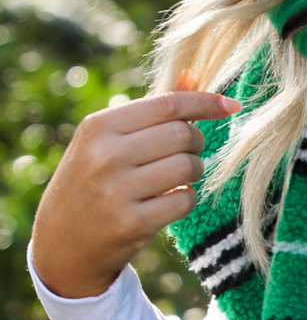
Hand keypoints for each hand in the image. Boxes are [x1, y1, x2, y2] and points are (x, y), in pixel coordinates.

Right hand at [30, 91, 239, 298]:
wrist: (62, 243)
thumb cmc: (90, 182)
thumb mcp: (104, 141)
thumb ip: (148, 112)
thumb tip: (194, 75)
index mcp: (98, 127)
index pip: (166, 104)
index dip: (204, 103)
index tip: (230, 105)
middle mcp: (105, 156)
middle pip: (182, 135)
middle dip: (196, 142)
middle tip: (186, 152)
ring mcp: (117, 191)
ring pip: (188, 166)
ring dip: (194, 171)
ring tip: (177, 177)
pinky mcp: (131, 224)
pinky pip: (185, 200)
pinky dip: (186, 198)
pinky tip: (168, 200)